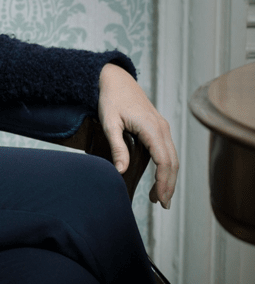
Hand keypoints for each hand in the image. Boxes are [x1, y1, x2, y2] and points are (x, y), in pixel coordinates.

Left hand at [97, 63, 178, 207]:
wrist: (116, 79)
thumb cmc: (110, 99)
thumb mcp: (109, 122)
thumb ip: (117, 146)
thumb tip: (121, 171)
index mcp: (151, 127)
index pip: (164, 161)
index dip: (163, 182)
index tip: (159, 198)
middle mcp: (162, 128)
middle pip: (173, 162)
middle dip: (169, 184)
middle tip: (162, 204)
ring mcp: (163, 127)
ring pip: (173, 157)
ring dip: (169, 177)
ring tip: (160, 196)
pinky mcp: (159, 127)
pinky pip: (168, 150)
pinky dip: (167, 166)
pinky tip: (159, 177)